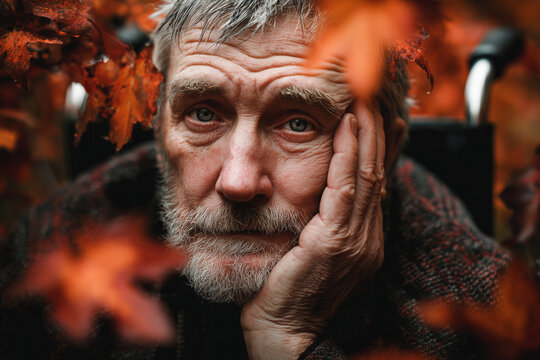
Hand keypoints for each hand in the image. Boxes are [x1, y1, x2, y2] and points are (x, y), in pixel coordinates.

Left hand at [241, 102, 385, 358]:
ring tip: (363, 102)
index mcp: (362, 240)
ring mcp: (356, 240)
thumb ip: (320, 224)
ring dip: (365, 134)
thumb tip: (315, 197)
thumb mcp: (310, 253)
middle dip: (377, 133)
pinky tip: (347, 127)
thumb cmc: (287, 292)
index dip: (378, 150)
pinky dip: (347, 154)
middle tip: (375, 98)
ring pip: (366, 175)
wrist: (283, 332)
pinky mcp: (335, 242)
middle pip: (376, 174)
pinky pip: (344, 188)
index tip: (379, 120)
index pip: (373, 185)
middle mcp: (366, 237)